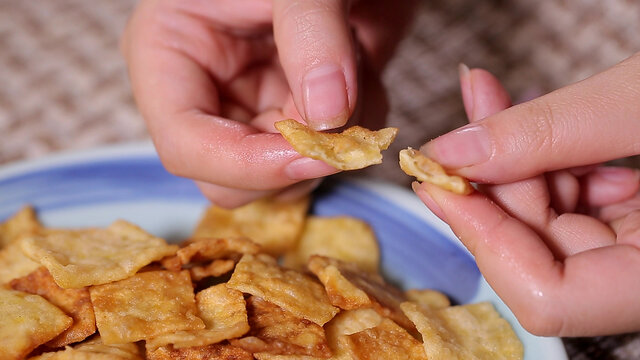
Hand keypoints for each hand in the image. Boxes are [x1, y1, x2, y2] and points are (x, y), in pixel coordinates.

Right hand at [121, 0, 414, 207]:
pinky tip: (362, 70)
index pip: (185, 144)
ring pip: (288, 175)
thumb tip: (326, 117)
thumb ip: (310, 38)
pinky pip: (328, 154)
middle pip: (234, 176)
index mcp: (171, 56)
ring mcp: (256, 107)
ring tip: (355, 65)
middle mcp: (209, 93)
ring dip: (336, 138)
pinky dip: (360, 124)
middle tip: (342, 112)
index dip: (245, 164)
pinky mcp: (299, 113)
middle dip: (294, 156)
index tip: (310, 157)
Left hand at [414, 58, 639, 335]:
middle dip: (493, 182)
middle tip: (465, 119)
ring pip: (554, 223)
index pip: (552, 299)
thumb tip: (456, 151)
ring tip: (490, 98)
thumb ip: (555, 131)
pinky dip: (550, 156)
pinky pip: (581, 199)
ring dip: (515, 160)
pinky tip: (531, 116)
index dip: (485, 240)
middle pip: (542, 254)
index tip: (439, 180)